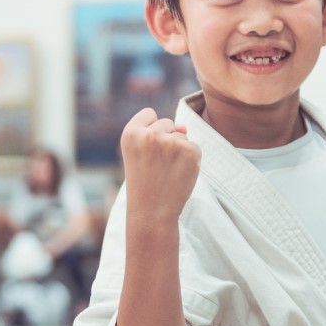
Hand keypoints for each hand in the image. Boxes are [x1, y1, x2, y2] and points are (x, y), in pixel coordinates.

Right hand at [120, 108, 200, 226]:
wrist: (152, 212)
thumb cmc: (144, 184)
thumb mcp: (140, 155)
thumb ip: (158, 134)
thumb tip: (185, 126)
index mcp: (130, 133)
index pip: (149, 113)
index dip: (151, 129)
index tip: (147, 150)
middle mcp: (148, 134)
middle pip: (168, 123)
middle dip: (167, 140)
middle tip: (157, 166)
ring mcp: (169, 141)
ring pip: (183, 136)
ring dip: (179, 151)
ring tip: (167, 172)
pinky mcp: (188, 150)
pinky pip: (195, 147)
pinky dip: (191, 160)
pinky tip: (179, 174)